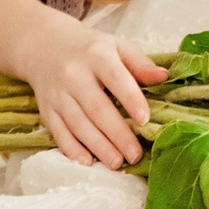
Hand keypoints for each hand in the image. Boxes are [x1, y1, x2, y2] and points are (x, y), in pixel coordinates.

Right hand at [13, 18, 166, 168]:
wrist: (44, 46)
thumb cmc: (90, 50)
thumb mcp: (116, 46)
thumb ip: (139, 63)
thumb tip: (163, 77)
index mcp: (96, 55)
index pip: (115, 78)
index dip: (130, 99)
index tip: (145, 119)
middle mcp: (74, 75)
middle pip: (96, 107)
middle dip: (117, 134)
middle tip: (135, 155)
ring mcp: (58, 94)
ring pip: (78, 124)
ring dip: (98, 146)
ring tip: (117, 163)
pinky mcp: (47, 110)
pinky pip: (59, 132)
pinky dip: (72, 149)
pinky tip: (88, 161)